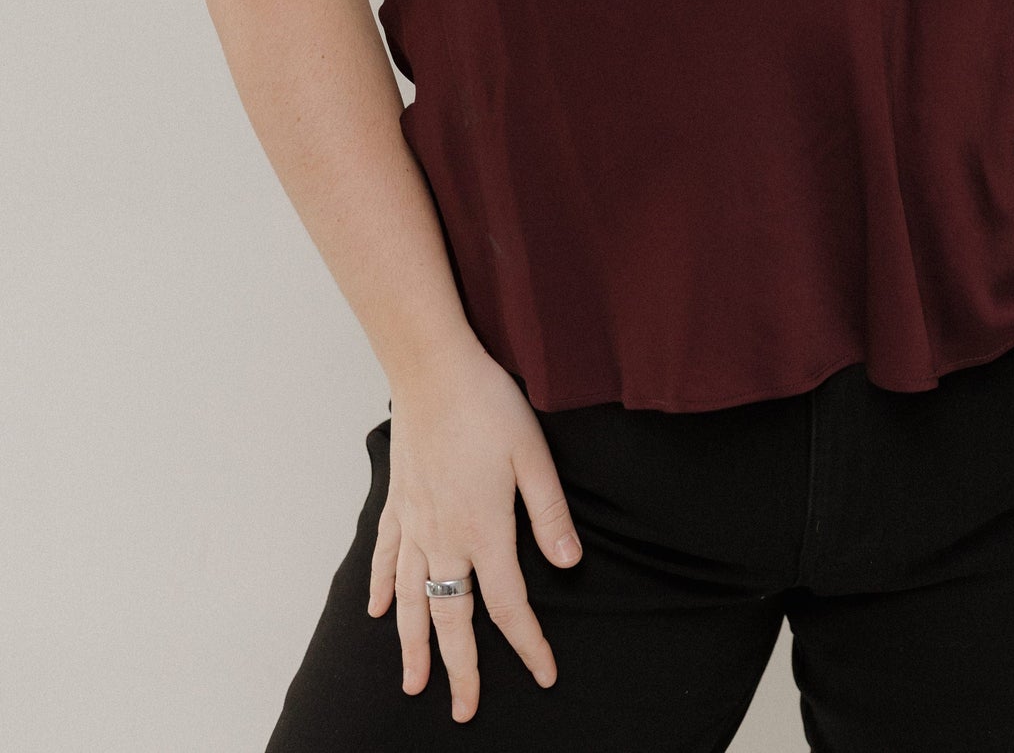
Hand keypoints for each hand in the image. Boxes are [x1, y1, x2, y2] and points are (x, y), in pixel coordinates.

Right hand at [367, 334, 583, 719]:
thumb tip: (569, 565)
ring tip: (413, 684)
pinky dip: (381, 588)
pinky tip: (377, 613)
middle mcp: (444, 537)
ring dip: (413, 645)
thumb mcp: (534, 455)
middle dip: (461, 669)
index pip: (509, 604)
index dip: (528, 644)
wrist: (433, 369)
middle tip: (464, 711)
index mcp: (485, 530)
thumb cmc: (488, 406)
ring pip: (411, 600)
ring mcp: (414, 522)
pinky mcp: (396, 501)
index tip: (544, 675)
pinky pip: (385, 556)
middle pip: (452, 619)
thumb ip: (549, 514)